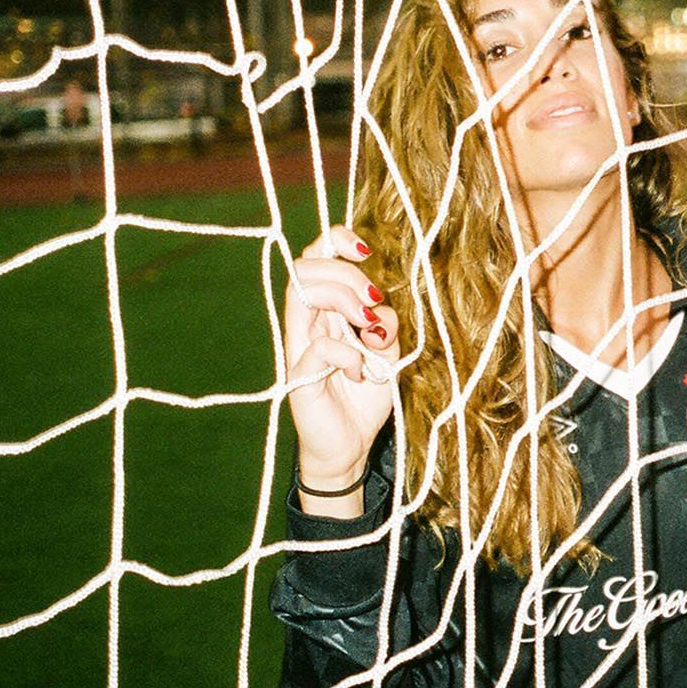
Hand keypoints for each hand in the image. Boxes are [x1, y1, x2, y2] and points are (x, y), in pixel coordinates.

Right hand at [282, 224, 398, 492]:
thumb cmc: (363, 396)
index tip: (365, 251)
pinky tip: (360, 372)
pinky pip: (320, 345)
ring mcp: (299, 346)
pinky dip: (349, 354)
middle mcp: (307, 322)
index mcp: (325, 311)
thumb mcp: (387, 353)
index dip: (337, 240)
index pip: (317, 256)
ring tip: (368, 330)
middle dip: (347, 274)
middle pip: (308, 266)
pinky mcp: (300, 375)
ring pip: (302, 291)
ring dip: (343, 299)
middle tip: (372, 308)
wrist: (350, 447)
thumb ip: (385, 325)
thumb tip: (379, 309)